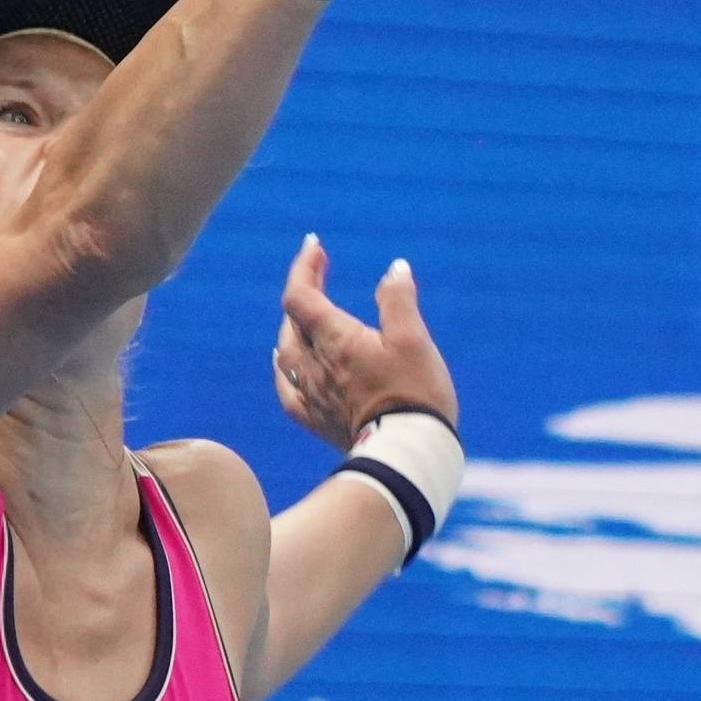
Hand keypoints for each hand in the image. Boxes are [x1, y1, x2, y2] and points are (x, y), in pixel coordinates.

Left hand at [272, 238, 455, 450]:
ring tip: (306, 314)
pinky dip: (285, 370)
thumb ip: (399, 300)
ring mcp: (314, 396)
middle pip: (293, 321)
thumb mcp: (414, 339)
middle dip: (304, 290)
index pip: (300, 295)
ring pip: (287, 354)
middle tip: (321, 271)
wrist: (406, 455)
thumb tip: (394, 268)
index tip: (315, 246)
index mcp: (336, 340)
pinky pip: (290, 392)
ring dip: (293, 327)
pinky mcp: (319, 423)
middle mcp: (316, 366)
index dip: (304, 266)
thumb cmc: (414, 395)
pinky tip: (287, 365)